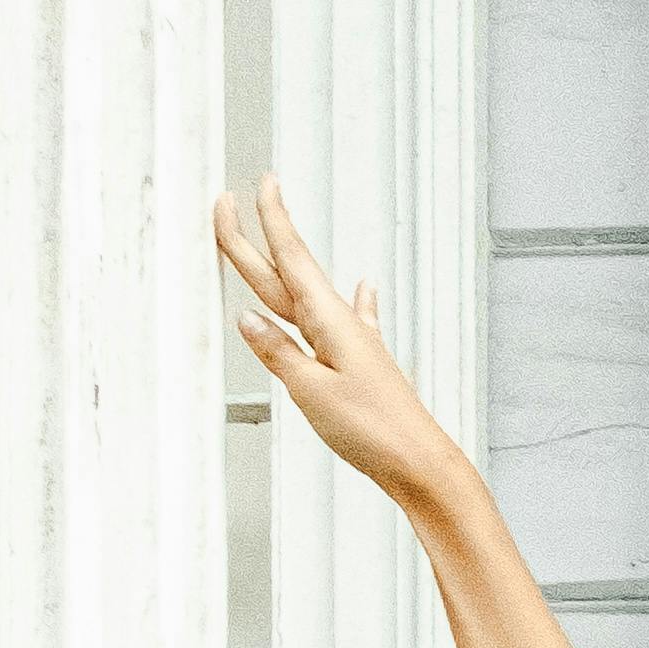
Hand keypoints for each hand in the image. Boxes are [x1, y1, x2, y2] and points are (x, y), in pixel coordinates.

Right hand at [212, 179, 469, 507]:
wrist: (421, 464)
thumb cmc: (374, 432)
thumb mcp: (312, 391)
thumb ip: (278, 353)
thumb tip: (246, 318)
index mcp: (327, 323)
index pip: (289, 261)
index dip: (269, 221)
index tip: (259, 184)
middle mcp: (340, 326)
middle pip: (285, 276)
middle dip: (254, 240)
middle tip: (228, 204)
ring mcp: (354, 343)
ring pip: (304, 298)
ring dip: (282, 268)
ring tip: (266, 240)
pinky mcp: (364, 365)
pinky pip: (351, 322)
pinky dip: (355, 300)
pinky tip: (366, 287)